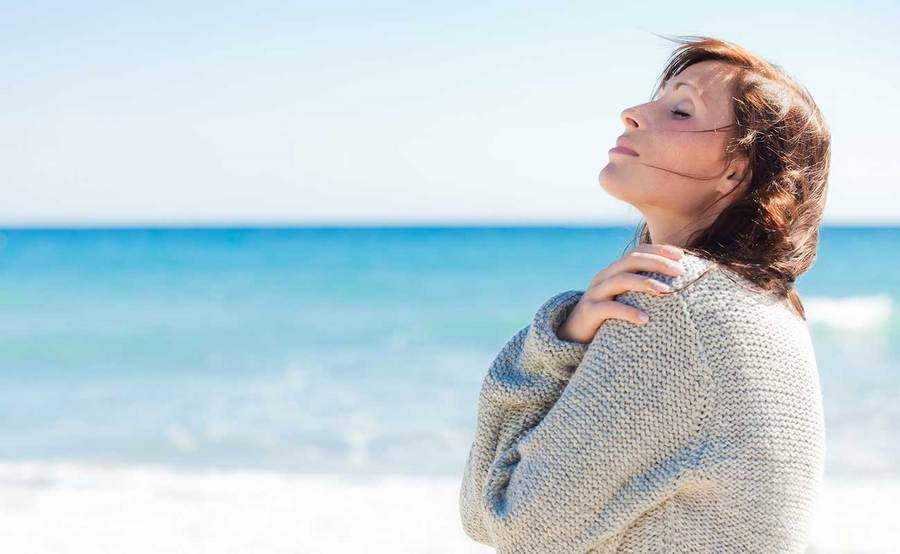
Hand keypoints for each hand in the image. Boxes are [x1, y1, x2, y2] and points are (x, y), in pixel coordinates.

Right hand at [556, 244, 685, 342]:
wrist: (573, 334)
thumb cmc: (608, 316)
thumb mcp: (625, 297)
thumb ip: (642, 289)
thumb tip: (677, 285)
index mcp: (614, 270)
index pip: (638, 252)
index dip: (659, 251)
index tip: (682, 256)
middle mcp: (604, 277)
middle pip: (631, 261)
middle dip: (657, 263)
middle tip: (680, 272)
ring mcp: (595, 293)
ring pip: (620, 280)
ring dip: (645, 283)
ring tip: (666, 292)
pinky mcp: (589, 312)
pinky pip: (609, 309)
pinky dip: (629, 312)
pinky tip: (646, 320)